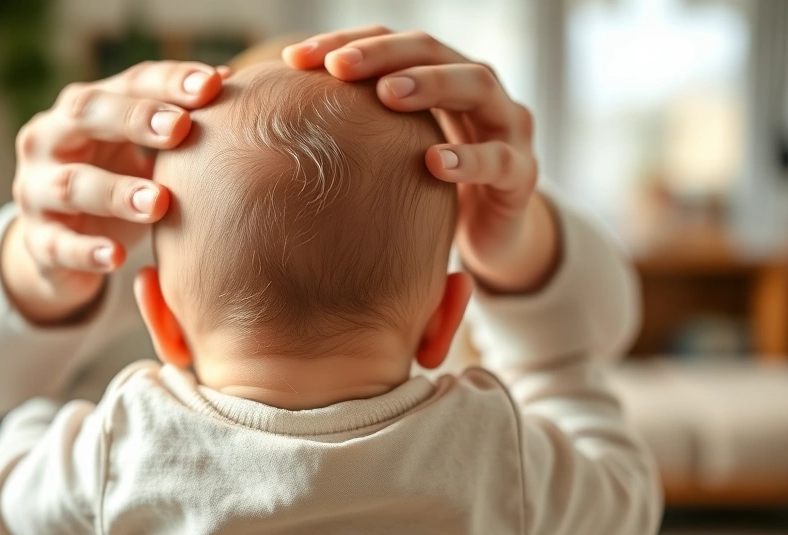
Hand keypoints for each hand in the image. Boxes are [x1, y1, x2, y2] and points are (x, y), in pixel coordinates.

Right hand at [5, 61, 229, 322]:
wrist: (60, 244)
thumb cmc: (112, 181)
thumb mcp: (139, 149)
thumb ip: (175, 120)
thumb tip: (229, 79)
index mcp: (84, 108)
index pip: (128, 83)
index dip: (168, 83)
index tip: (213, 85)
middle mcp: (51, 139)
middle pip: (86, 115)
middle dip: (135, 119)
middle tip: (181, 128)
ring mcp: (37, 191)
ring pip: (73, 184)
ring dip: (116, 192)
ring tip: (159, 202)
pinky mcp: (38, 241)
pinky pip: (59, 245)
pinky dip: (87, 252)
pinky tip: (117, 257)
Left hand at [283, 27, 558, 293]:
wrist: (492, 236)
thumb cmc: (429, 191)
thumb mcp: (390, 157)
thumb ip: (351, 138)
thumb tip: (266, 135)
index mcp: (437, 78)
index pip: (389, 45)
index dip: (344, 45)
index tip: (292, 59)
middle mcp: (475, 90)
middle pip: (433, 49)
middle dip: (383, 54)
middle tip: (338, 67)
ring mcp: (506, 127)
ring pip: (477, 86)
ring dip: (430, 84)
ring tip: (388, 95)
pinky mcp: (521, 175)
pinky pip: (500, 160)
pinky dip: (469, 159)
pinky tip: (434, 164)